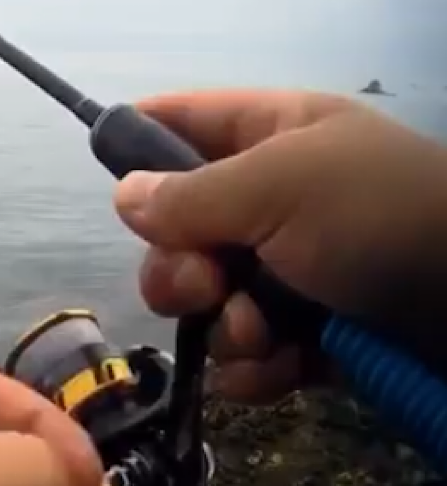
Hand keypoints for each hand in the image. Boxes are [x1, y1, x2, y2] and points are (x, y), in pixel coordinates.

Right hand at [112, 89, 446, 403]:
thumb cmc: (383, 218)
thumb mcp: (281, 186)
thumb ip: (191, 193)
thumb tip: (124, 197)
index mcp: (275, 137)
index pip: (186, 120)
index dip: (140, 138)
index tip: (101, 167)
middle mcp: (276, 201)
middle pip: (179, 228)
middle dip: (181, 266)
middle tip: (206, 282)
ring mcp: (292, 270)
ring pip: (206, 299)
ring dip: (222, 323)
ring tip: (263, 331)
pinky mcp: (308, 335)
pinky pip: (244, 351)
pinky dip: (253, 365)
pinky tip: (278, 365)